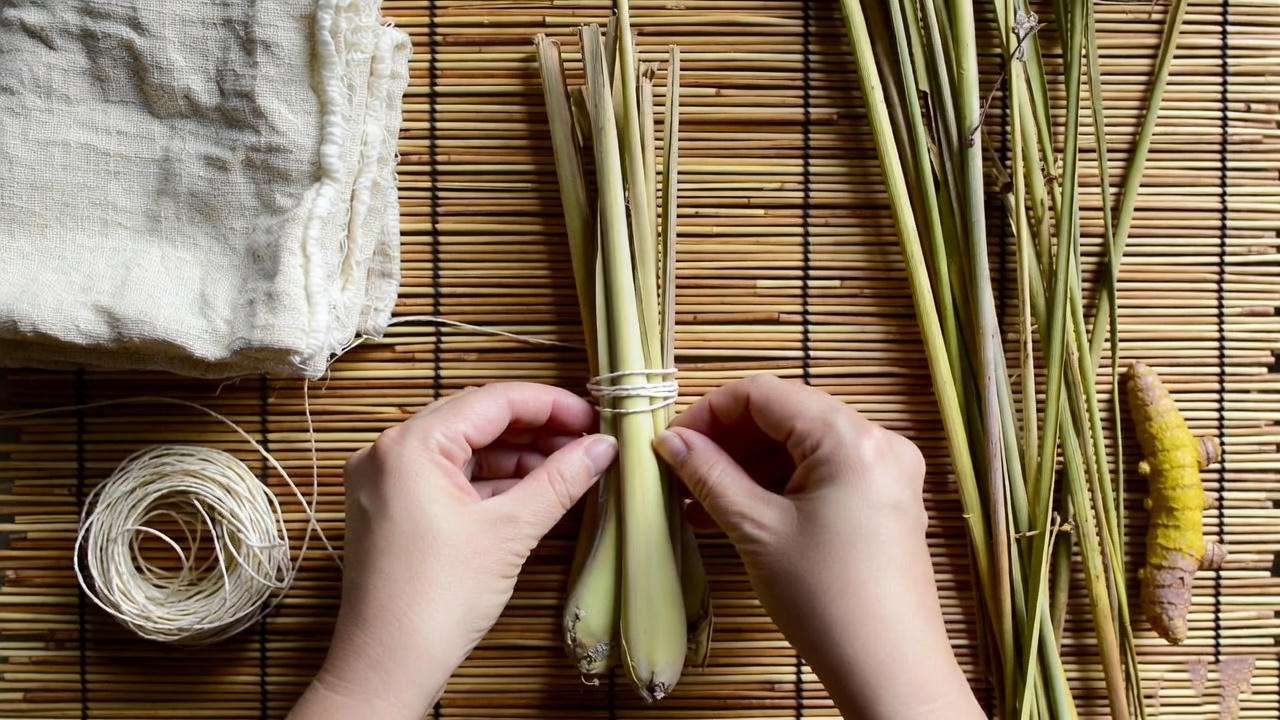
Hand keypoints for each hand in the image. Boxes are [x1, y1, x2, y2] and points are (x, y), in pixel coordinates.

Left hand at [291, 383, 616, 719]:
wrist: (387, 666)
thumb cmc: (437, 600)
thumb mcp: (510, 532)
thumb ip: (559, 480)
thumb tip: (603, 447)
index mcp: (410, 445)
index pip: (491, 401)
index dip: (549, 405)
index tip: (593, 418)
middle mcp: (387, 452)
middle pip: (475, 419)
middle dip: (534, 428)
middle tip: (586, 441)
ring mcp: (384, 481)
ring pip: (462, 448)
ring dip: (514, 454)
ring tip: (566, 467)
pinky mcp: (390, 508)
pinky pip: (446, 476)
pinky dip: (488, 480)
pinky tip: (531, 490)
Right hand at [653, 374, 982, 719]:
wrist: (890, 669)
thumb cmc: (824, 598)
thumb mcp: (756, 529)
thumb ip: (709, 475)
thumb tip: (670, 440)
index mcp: (851, 437)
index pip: (765, 394)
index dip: (710, 411)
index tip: (671, 442)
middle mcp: (878, 441)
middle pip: (787, 415)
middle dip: (729, 439)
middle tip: (680, 471)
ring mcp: (888, 471)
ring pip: (803, 445)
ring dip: (751, 464)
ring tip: (700, 498)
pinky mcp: (886, 500)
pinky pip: (824, 472)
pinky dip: (781, 483)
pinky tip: (739, 510)